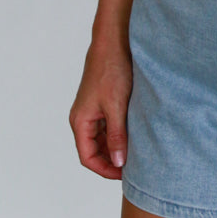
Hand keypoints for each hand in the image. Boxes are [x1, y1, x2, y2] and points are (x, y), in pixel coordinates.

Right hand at [69, 44, 132, 178]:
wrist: (114, 42)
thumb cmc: (112, 70)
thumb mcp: (116, 106)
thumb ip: (117, 135)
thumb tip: (118, 162)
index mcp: (80, 121)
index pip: (88, 157)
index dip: (105, 170)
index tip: (124, 175)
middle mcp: (83, 118)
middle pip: (94, 150)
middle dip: (111, 160)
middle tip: (133, 167)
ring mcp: (92, 110)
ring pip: (102, 138)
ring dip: (116, 147)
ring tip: (135, 153)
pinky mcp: (102, 102)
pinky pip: (108, 125)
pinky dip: (119, 133)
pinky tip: (134, 135)